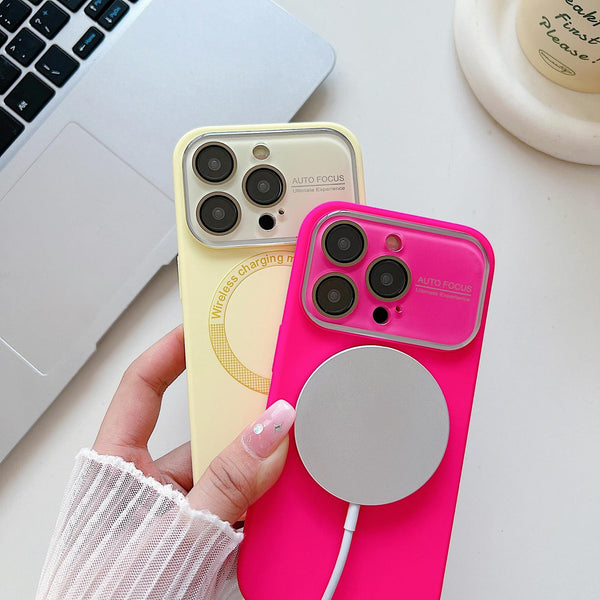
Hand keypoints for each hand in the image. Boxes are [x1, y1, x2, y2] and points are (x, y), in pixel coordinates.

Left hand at [93, 325, 294, 523]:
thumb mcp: (178, 533)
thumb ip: (226, 487)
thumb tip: (267, 437)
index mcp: (119, 470)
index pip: (140, 389)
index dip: (169, 352)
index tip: (199, 328)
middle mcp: (148, 485)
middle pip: (197, 431)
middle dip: (236, 420)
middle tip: (268, 396)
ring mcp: (177, 511)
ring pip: (224, 470)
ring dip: (254, 466)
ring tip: (284, 454)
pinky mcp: (202, 536)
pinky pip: (238, 503)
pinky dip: (262, 498)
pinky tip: (282, 496)